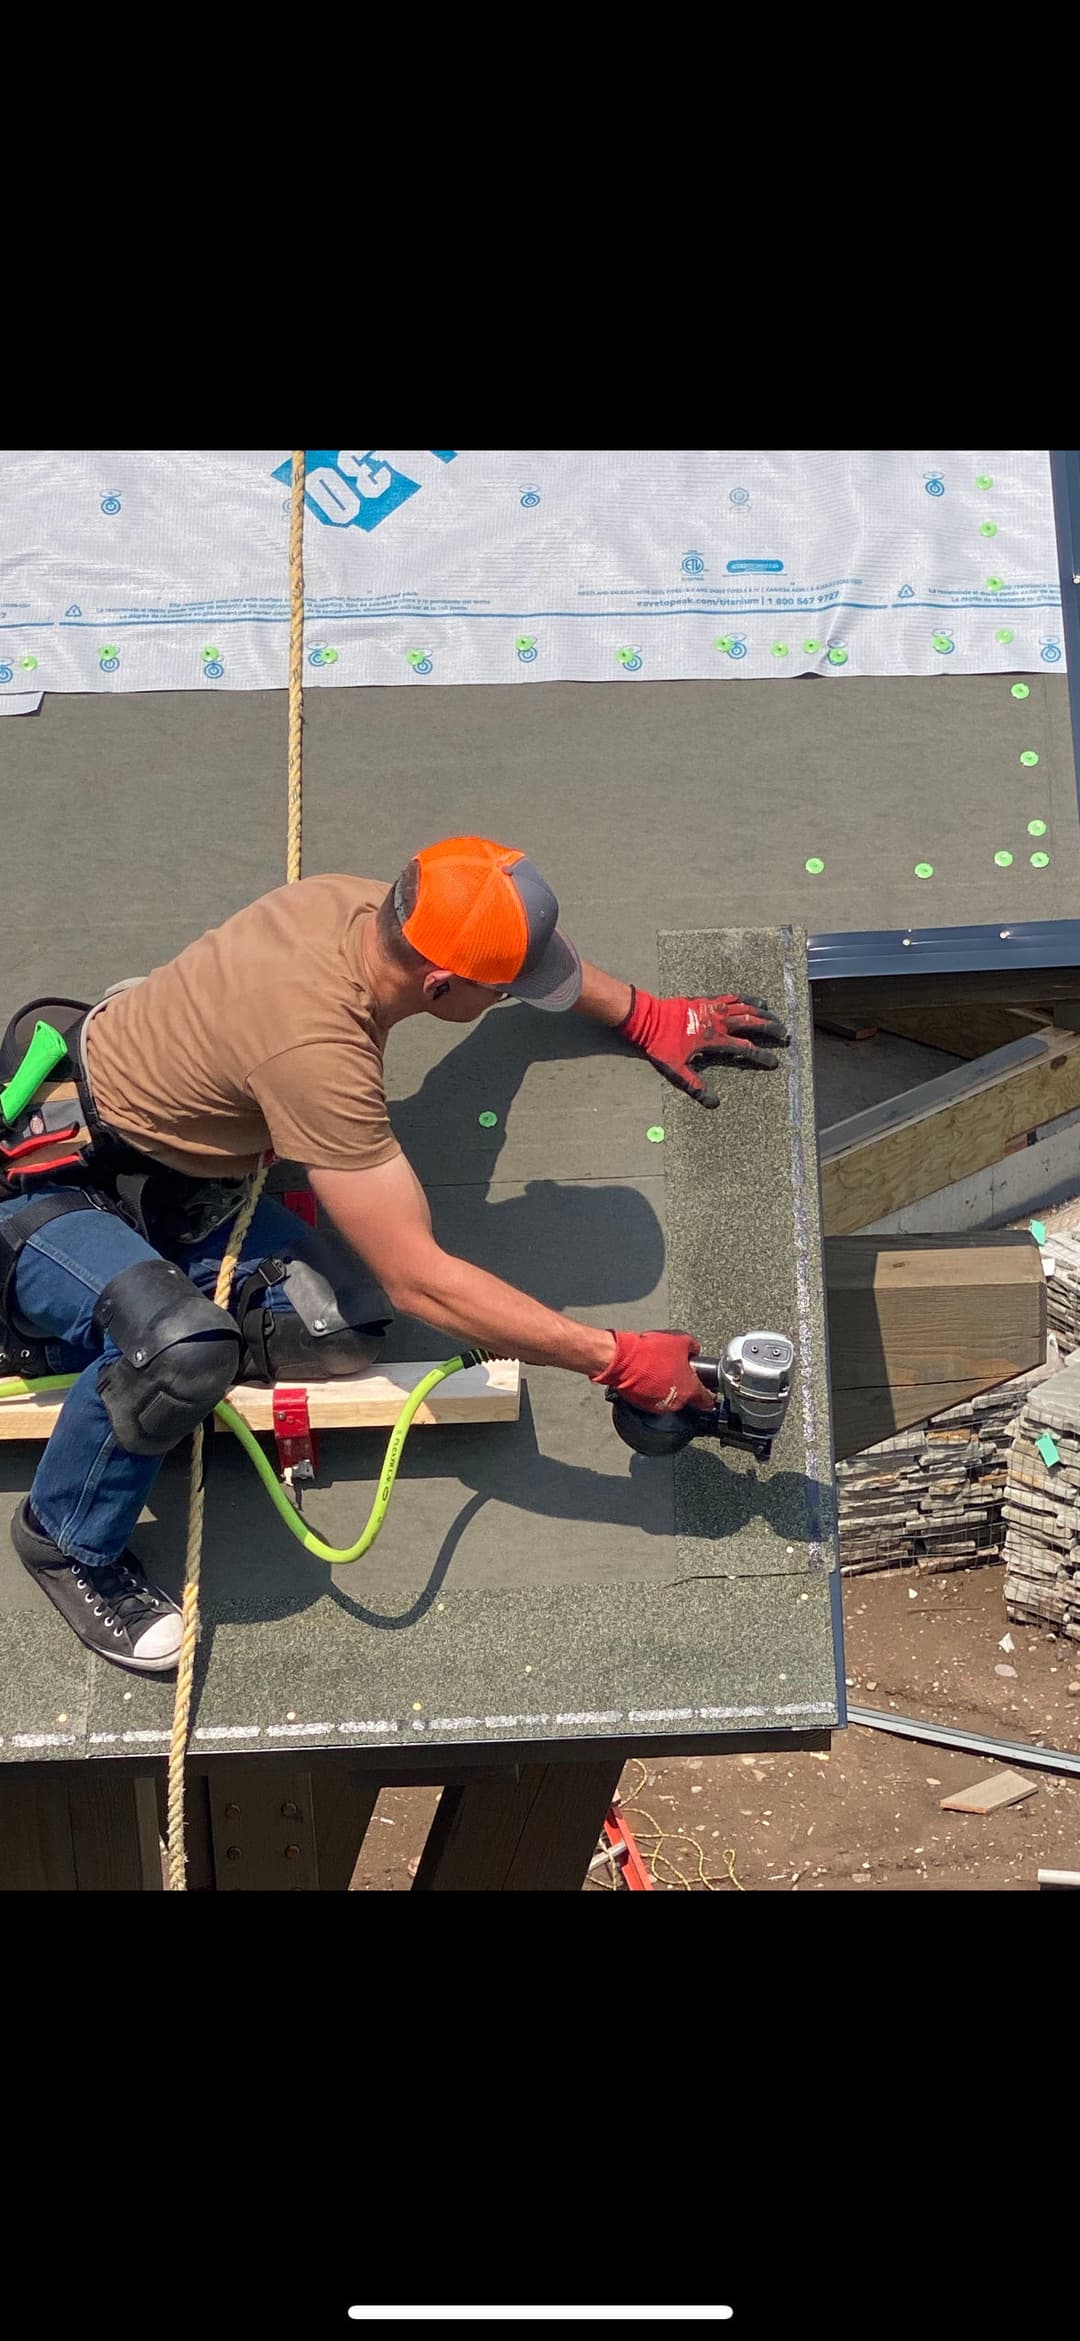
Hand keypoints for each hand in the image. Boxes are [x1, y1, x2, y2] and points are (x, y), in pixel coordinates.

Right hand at [591, 1328, 713, 1412]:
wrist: (622, 1359)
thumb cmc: (651, 1352)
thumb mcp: (680, 1341)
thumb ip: (693, 1346)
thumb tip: (694, 1349)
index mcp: (689, 1389)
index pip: (707, 1401)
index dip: (710, 1396)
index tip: (710, 1395)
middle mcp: (676, 1401)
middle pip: (686, 1398)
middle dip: (684, 1386)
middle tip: (677, 1371)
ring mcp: (658, 1405)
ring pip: (670, 1398)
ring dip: (667, 1388)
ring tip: (659, 1370)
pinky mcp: (642, 1404)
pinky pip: (653, 1397)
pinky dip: (653, 1389)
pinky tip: (648, 1375)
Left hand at [618, 986, 788, 1101]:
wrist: (647, 1018)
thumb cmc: (660, 1044)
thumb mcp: (676, 1069)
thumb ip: (695, 1085)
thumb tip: (712, 1103)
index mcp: (714, 1040)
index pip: (745, 1048)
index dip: (761, 1056)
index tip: (774, 1062)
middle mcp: (718, 1021)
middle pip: (752, 1023)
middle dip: (770, 1029)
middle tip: (785, 1035)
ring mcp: (714, 1008)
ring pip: (745, 1007)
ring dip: (763, 1012)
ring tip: (776, 1017)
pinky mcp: (707, 999)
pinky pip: (732, 996)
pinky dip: (747, 998)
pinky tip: (756, 1001)